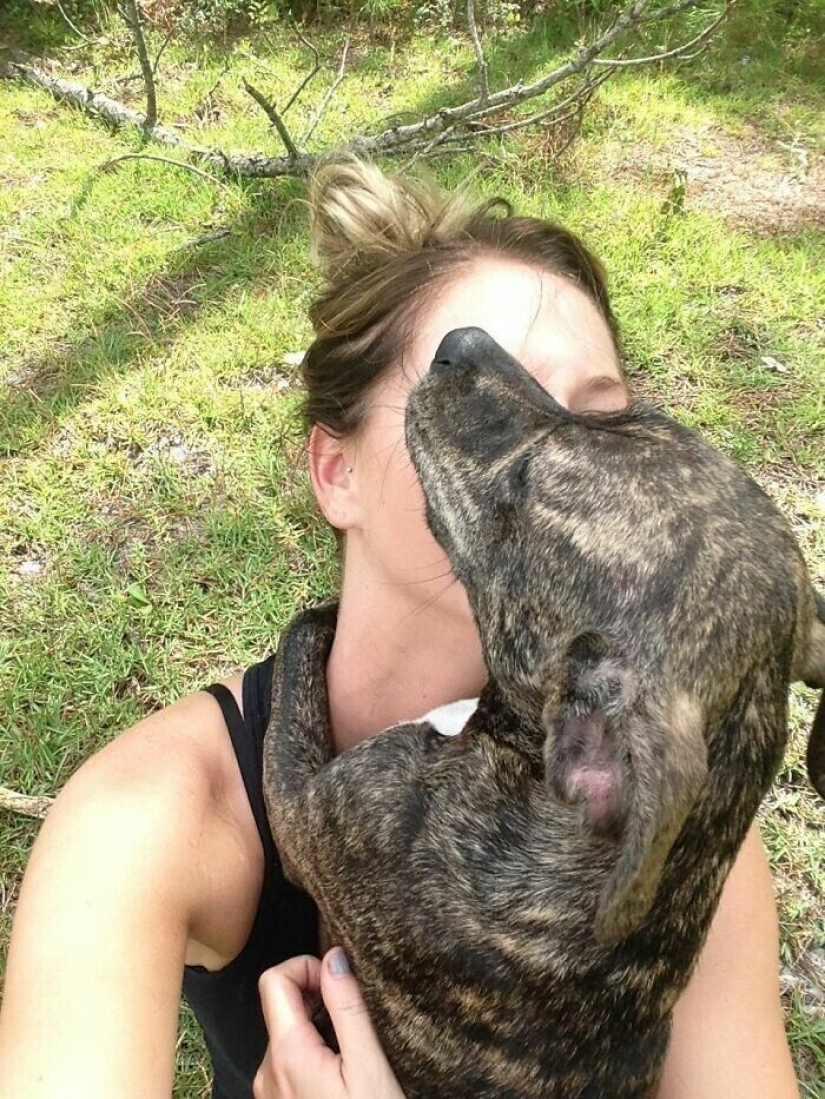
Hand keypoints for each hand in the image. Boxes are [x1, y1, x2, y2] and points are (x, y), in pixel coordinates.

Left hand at [253, 948, 405, 1098]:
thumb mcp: (368, 1065)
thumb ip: (348, 1007)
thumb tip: (334, 956)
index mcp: (287, 1054)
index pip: (274, 980)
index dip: (306, 966)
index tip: (338, 984)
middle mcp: (268, 1070)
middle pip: (281, 1006)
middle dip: (318, 1000)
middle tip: (354, 1020)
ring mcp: (270, 1090)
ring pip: (288, 1034)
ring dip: (318, 1028)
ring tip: (352, 1052)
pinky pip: (289, 1061)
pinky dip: (314, 1053)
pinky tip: (342, 1074)